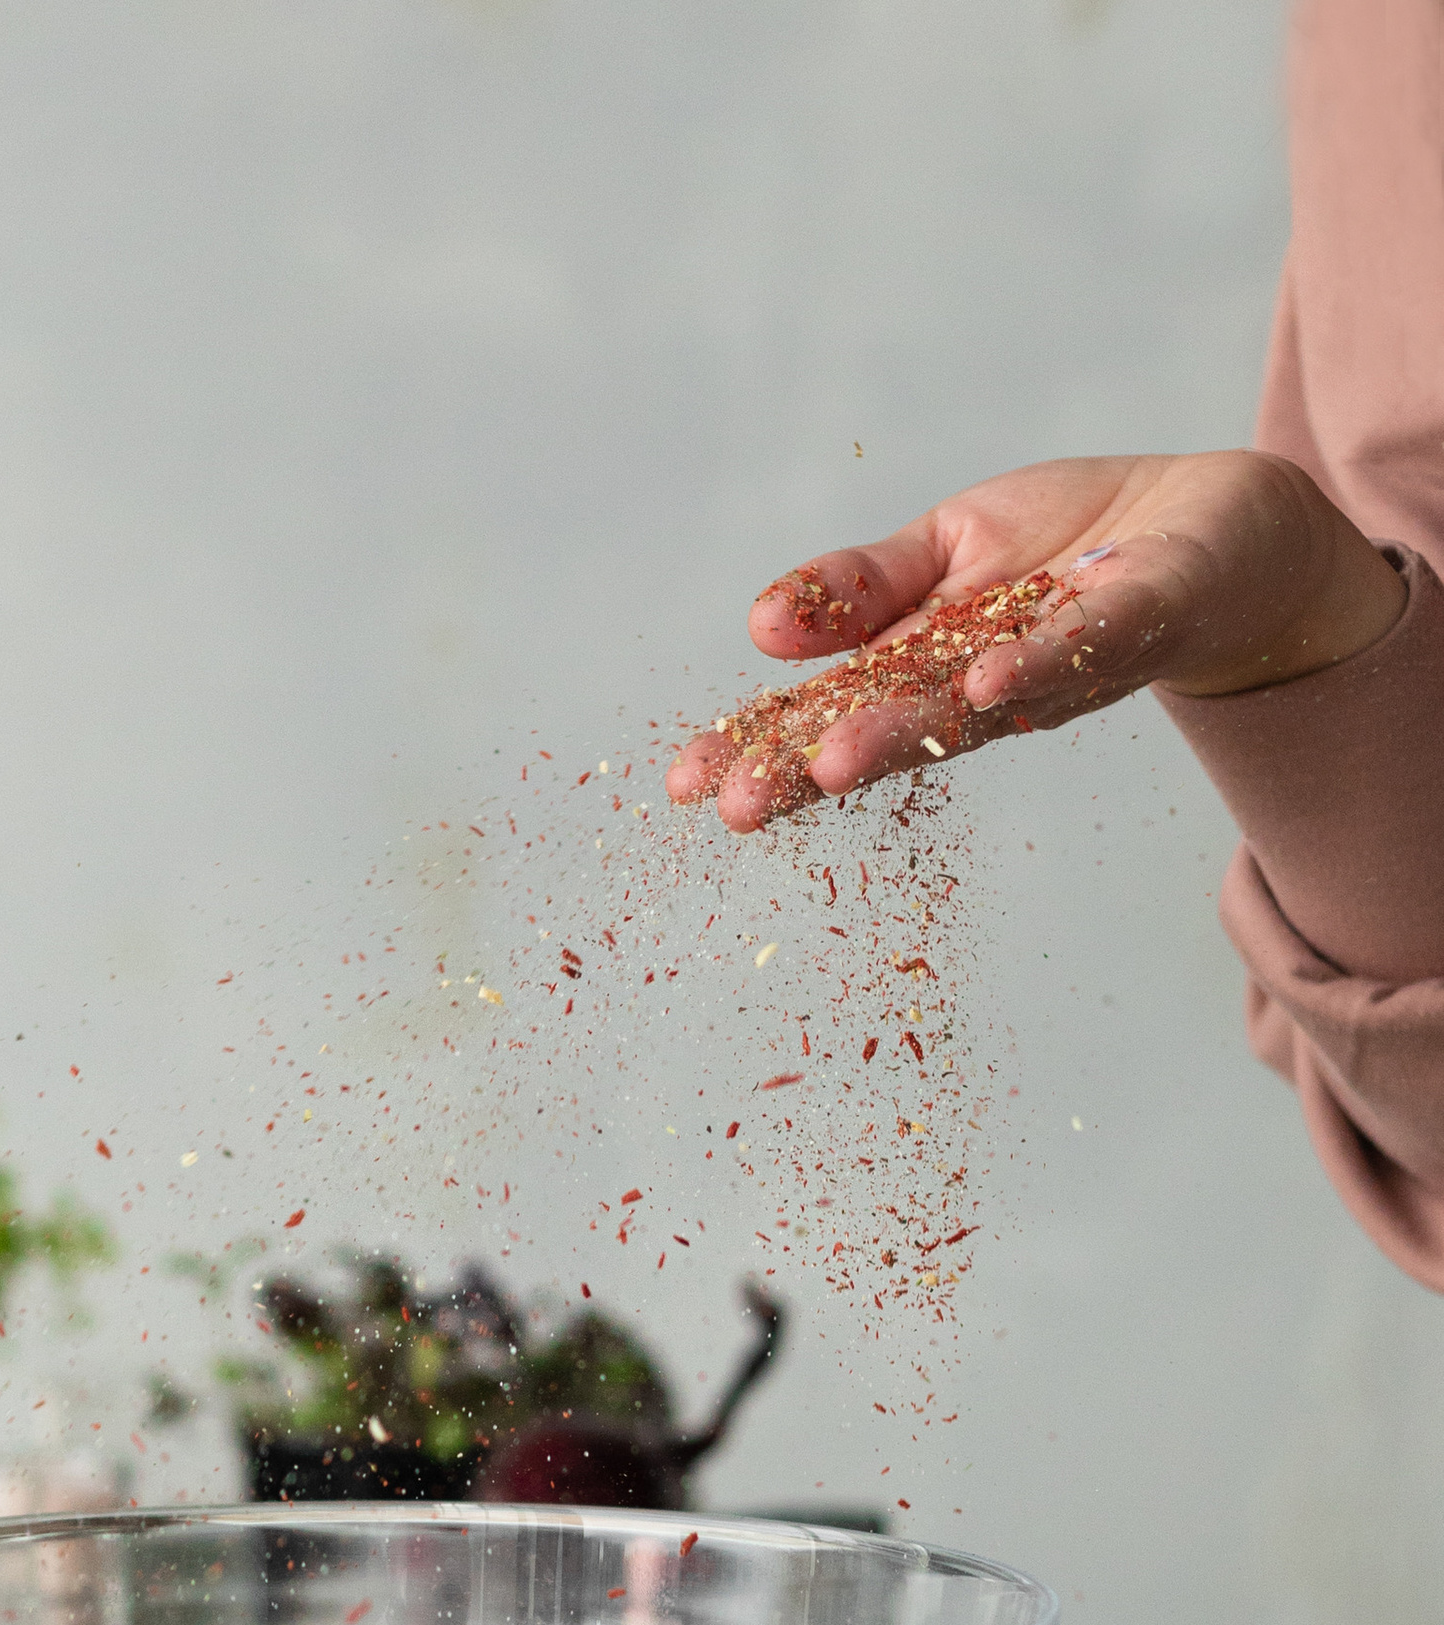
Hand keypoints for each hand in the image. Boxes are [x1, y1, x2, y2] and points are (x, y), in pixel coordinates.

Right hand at [666, 451, 1407, 829]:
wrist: (1220, 531)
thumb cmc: (1072, 547)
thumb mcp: (946, 547)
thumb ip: (859, 587)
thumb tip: (759, 628)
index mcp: (925, 673)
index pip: (823, 716)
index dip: (757, 748)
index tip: (688, 785)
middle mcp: (981, 691)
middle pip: (882, 734)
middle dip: (809, 771)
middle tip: (742, 810)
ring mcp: (1055, 666)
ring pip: (965, 710)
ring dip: (897, 737)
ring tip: (830, 764)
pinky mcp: (1135, 620)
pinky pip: (1078, 650)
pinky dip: (1032, 668)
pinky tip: (980, 685)